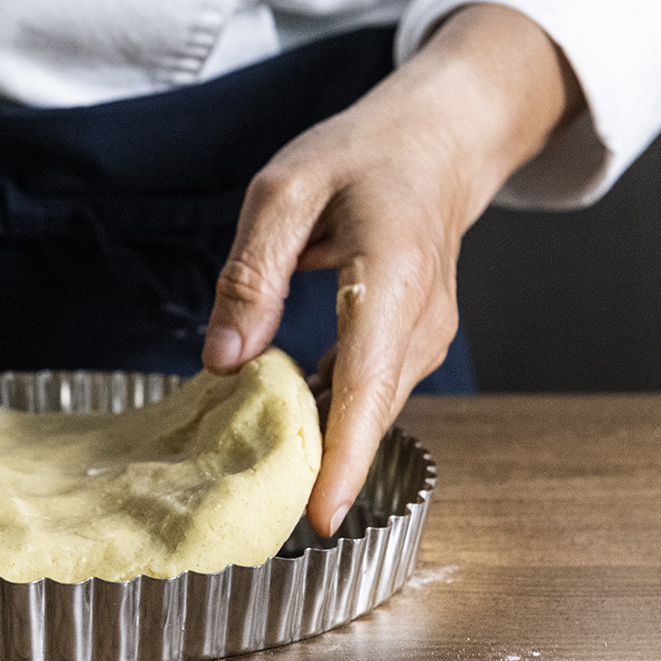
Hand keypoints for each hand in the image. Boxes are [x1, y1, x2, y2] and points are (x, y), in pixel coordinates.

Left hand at [202, 5, 582, 535]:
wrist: (436, 144)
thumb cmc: (359, 158)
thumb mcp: (284, 190)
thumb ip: (251, 274)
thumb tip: (223, 361)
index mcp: (392, 274)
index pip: (365, 381)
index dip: (341, 454)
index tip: (318, 515)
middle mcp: (421, 317)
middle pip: (369, 410)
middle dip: (321, 465)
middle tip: (256, 505)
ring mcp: (427, 334)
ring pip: (372, 408)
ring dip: (322, 439)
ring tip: (262, 464)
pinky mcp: (416, 342)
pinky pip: (372, 391)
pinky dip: (333, 412)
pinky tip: (289, 415)